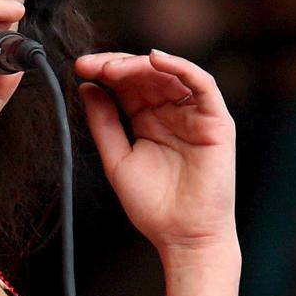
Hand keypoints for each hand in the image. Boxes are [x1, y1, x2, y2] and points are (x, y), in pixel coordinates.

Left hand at [74, 48, 235, 253]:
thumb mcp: (116, 160)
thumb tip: (87, 88)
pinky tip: (155, 59)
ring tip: (113, 69)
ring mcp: (195, 114)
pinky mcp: (216, 120)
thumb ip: (104, 124)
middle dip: (117, 65)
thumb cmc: (153, 206)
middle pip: (146, 74)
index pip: (127, 85)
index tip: (79, 68)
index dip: (104, 72)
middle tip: (91, 66)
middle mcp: (173, 112)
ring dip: (140, 65)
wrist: (183, 236)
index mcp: (149, 120)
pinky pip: (202, 84)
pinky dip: (180, 66)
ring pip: (171, 73)